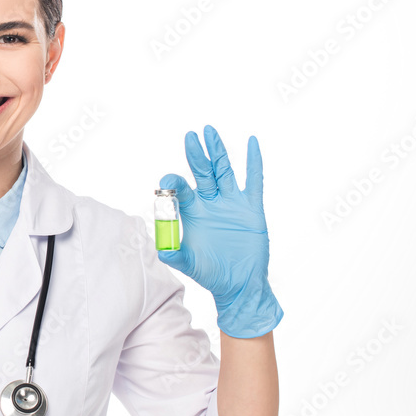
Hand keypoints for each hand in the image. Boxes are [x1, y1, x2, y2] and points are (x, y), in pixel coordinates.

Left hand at [157, 125, 282, 337]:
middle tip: (191, 135)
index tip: (167, 183)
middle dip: (196, 154)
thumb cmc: (211, 274)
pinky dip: (253, 161)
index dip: (174, 183)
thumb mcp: (190, 265)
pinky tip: (252, 142)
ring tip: (210, 131)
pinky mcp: (251, 208)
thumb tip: (162, 251)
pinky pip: (254, 180)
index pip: (181, 189)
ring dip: (218, 151)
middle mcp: (211, 203)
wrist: (239, 284)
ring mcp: (231, 203)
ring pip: (224, 170)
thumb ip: (176, 255)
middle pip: (202, 172)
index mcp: (193, 212)